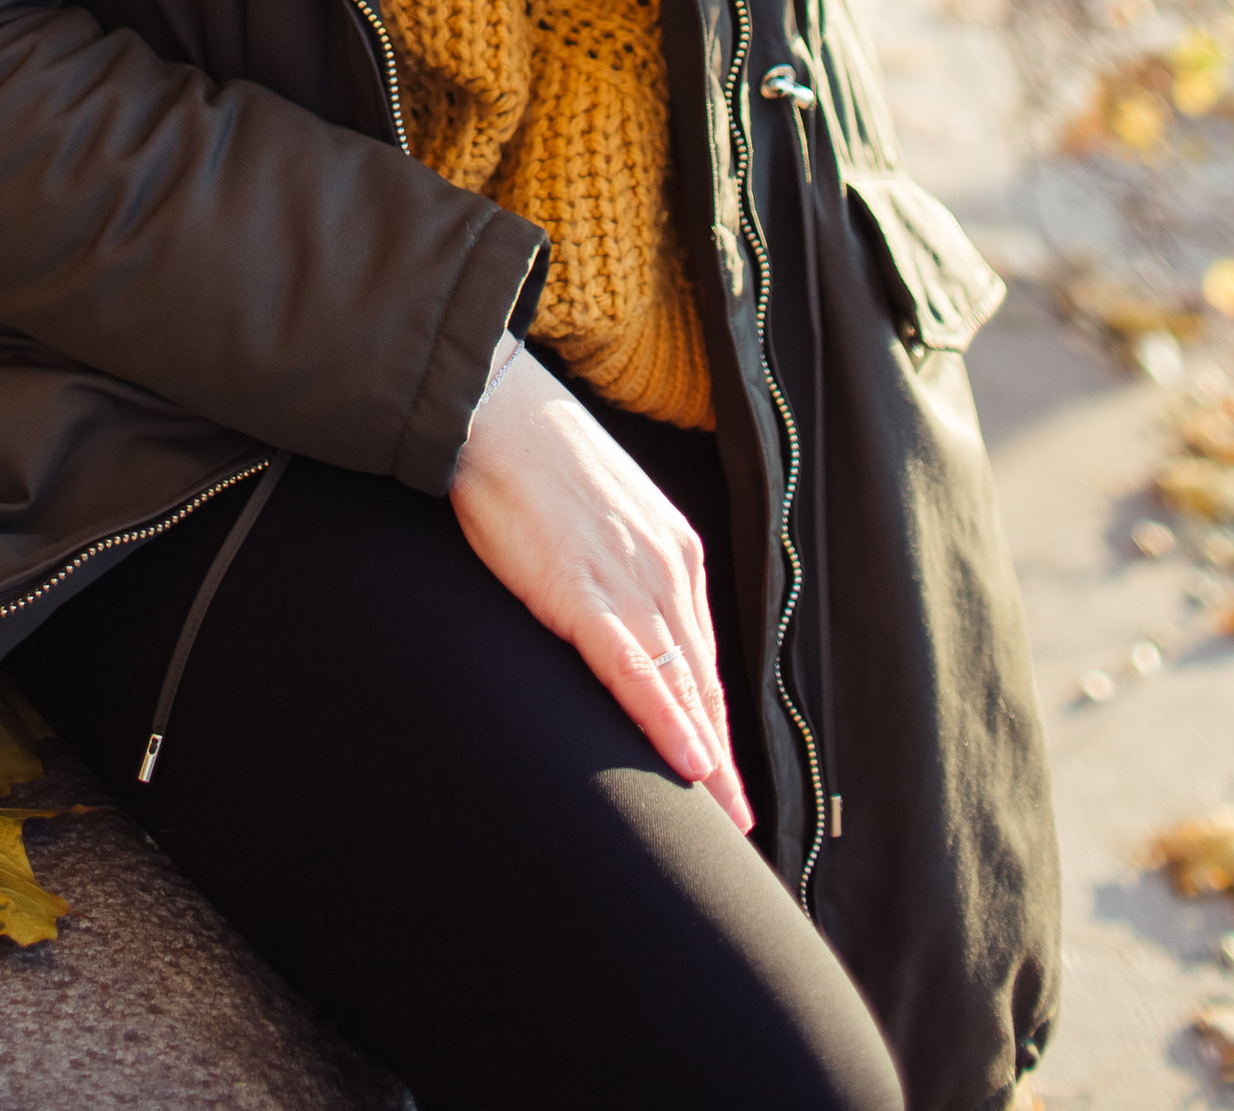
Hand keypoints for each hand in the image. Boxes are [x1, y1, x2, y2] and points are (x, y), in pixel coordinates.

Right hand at [450, 349, 750, 830]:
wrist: (493, 412)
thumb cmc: (534, 459)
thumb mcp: (598, 515)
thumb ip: (621, 566)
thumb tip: (619, 615)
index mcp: (675, 549)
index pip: (701, 653)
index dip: (714, 719)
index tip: (724, 771)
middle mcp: (668, 568)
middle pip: (703, 681)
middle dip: (723, 755)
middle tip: (740, 820)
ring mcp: (630, 582)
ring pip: (682, 686)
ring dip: (706, 758)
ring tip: (724, 816)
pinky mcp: (583, 595)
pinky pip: (636, 673)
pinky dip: (666, 722)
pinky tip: (688, 765)